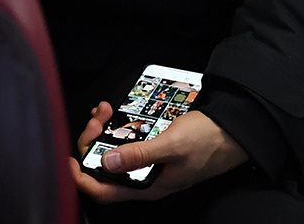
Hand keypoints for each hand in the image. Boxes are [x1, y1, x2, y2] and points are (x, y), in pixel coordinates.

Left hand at [70, 101, 248, 203]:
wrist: (234, 129)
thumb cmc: (208, 141)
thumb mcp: (171, 146)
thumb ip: (139, 155)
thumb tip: (107, 163)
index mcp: (148, 186)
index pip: (104, 192)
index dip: (81, 179)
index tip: (69, 158)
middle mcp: (145, 178)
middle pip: (104, 168)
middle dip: (93, 143)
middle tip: (97, 120)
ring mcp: (149, 162)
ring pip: (113, 151)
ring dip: (103, 131)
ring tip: (105, 111)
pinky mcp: (153, 147)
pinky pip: (125, 140)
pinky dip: (116, 126)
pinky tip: (114, 113)